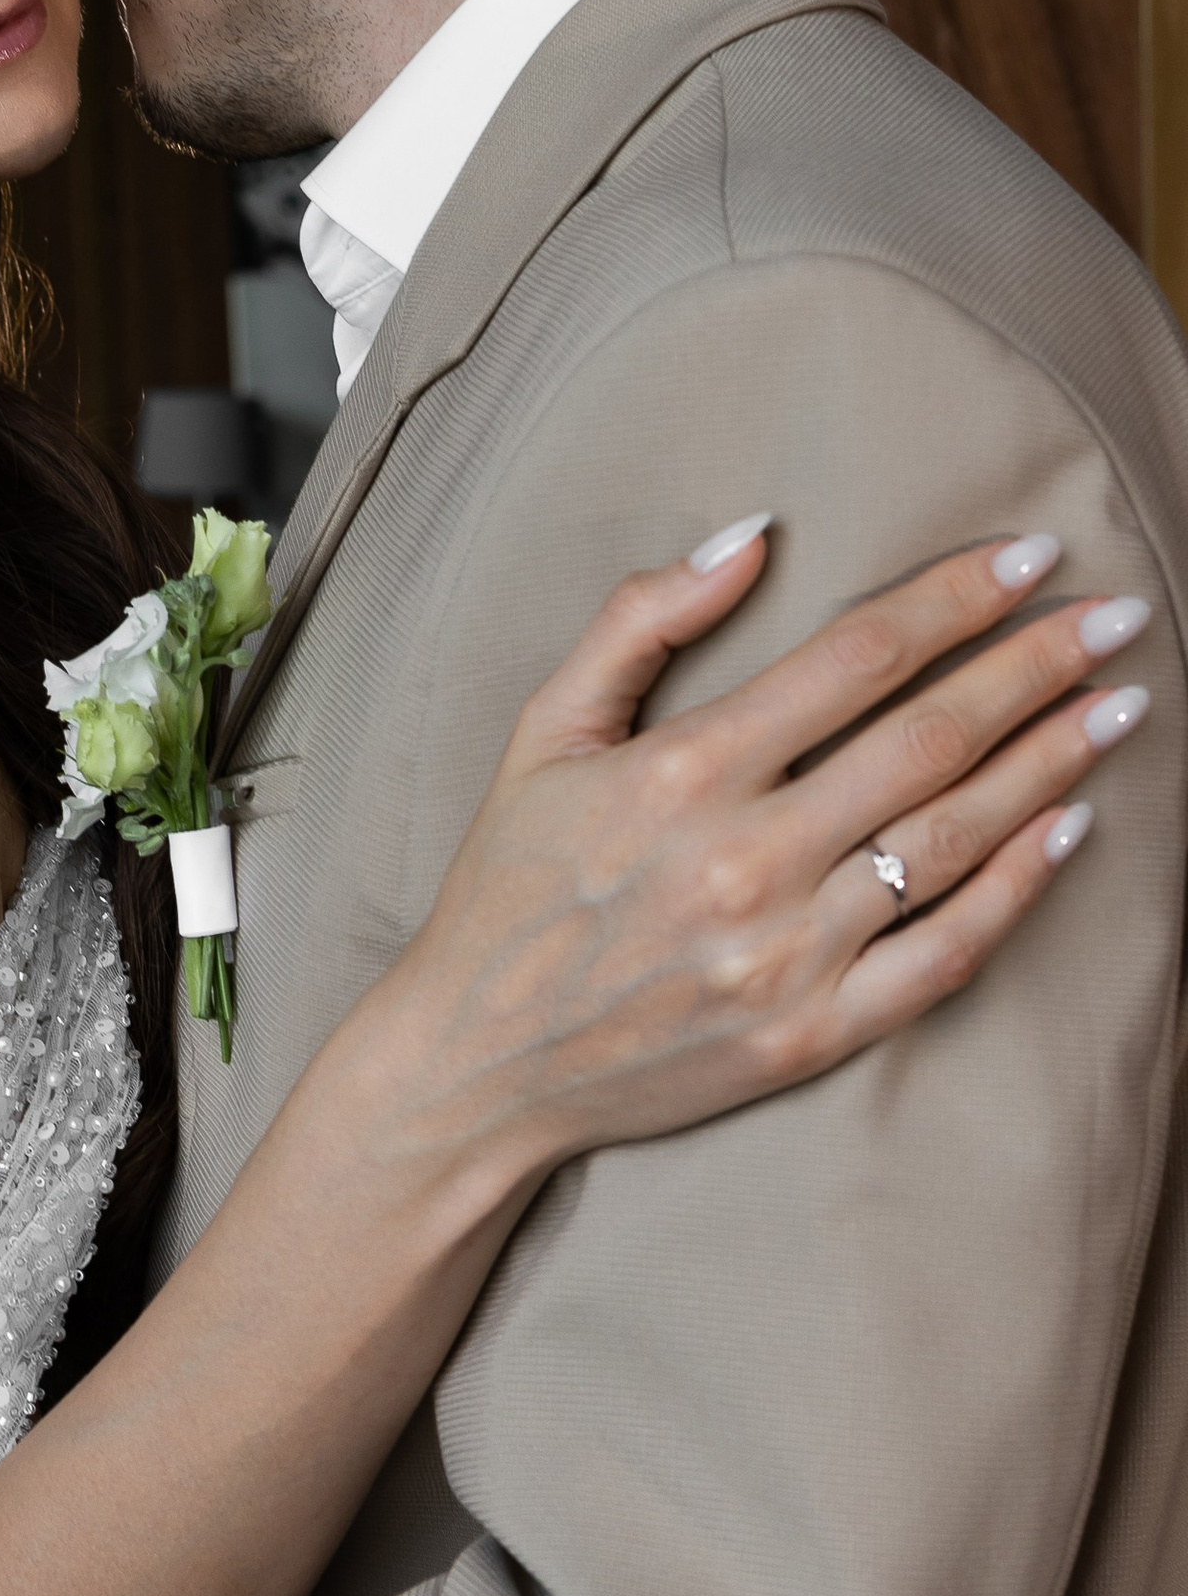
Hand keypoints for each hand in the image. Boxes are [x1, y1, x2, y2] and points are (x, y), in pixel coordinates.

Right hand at [343, 522, 1149, 1202]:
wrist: (477, 1061)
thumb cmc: (510, 884)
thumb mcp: (544, 729)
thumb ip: (639, 621)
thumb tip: (750, 534)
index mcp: (682, 768)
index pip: (857, 656)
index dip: (954, 599)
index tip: (1029, 556)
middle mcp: (744, 856)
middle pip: (929, 737)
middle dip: (1036, 666)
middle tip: (1118, 617)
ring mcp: (784, 952)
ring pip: (953, 839)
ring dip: (1050, 763)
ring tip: (1118, 707)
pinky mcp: (808, 1033)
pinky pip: (942, 953)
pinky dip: (1015, 890)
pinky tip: (1068, 830)